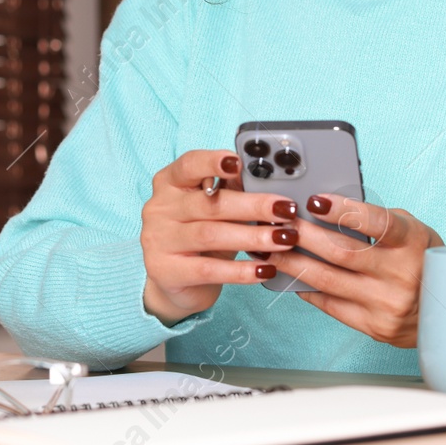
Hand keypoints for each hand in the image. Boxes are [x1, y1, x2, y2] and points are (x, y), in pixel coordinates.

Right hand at [141, 149, 299, 325]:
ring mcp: (158, 240)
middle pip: (209, 203)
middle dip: (253, 206)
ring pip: (210, 235)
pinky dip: (240, 270)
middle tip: (287, 209)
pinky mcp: (165, 272)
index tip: (239, 162)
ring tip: (284, 238)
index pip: (189, 165)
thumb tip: (266, 177)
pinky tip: (265, 269)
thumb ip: (231, 190)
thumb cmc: (200, 236)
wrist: (174, 282)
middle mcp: (159, 208)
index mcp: (170, 183)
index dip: (213, 162)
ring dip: (252, 237)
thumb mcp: (214, 210)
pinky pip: (208, 270)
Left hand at [265, 194, 443, 347]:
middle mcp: (401, 275)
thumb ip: (375, 220)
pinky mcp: (374, 326)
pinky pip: (330, 304)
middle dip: (303, 234)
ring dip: (293, 262)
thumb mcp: (411, 232)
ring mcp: (387, 304)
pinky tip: (288, 275)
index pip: (377, 223)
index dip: (344, 211)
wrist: (444, 312)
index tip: (315, 200)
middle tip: (279, 221)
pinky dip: (306, 287)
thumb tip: (325, 208)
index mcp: (412, 243)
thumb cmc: (421, 260)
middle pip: (341, 252)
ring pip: (328, 280)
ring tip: (270, 248)